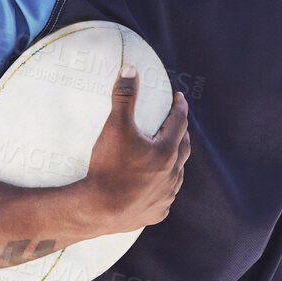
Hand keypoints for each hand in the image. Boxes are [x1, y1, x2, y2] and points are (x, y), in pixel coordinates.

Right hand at [80, 65, 190, 231]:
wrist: (98, 209)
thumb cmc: (107, 166)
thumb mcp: (115, 126)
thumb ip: (124, 96)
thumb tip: (130, 68)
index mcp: (166, 150)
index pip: (179, 121)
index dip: (180, 107)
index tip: (180, 98)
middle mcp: (172, 173)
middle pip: (184, 147)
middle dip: (182, 133)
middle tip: (177, 124)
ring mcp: (166, 195)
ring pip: (177, 174)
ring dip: (175, 162)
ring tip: (169, 155)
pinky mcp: (156, 212)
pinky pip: (165, 196)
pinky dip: (163, 187)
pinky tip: (156, 187)